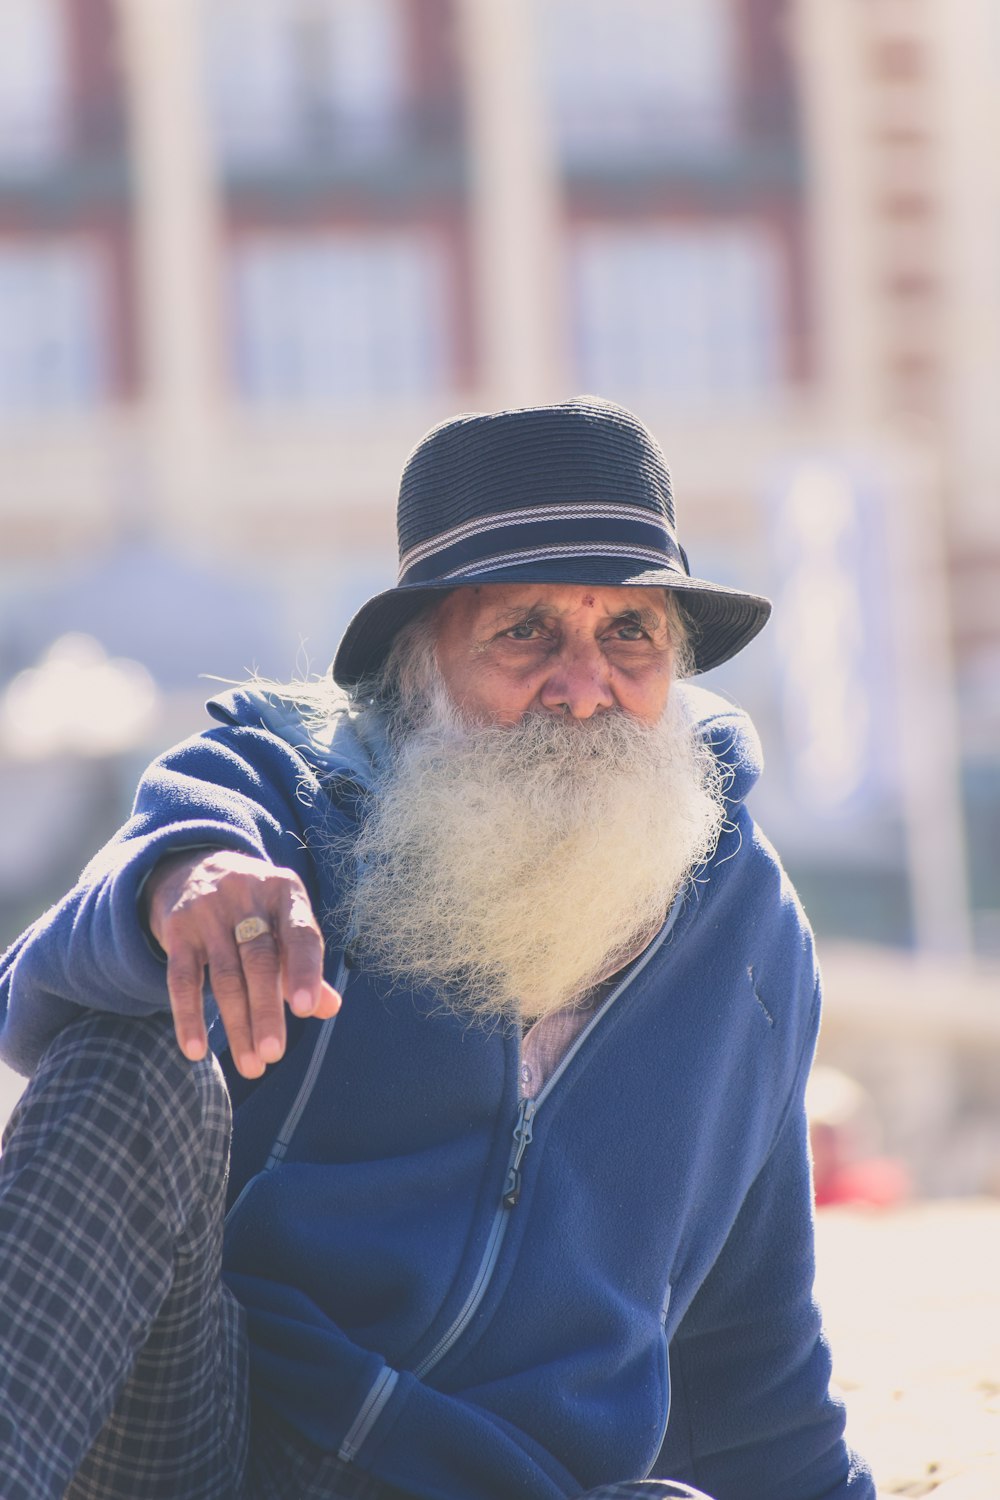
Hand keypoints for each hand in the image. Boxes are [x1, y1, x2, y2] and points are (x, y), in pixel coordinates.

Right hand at [145, 849, 341, 1077]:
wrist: (193, 867)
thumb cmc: (255, 907)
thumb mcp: (284, 921)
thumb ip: (304, 964)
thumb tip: (331, 1007)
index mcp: (284, 891)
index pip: (300, 933)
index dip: (304, 970)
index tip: (305, 1009)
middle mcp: (247, 896)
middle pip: (259, 960)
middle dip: (266, 1011)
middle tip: (274, 1055)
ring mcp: (209, 912)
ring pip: (225, 975)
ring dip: (237, 1024)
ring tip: (251, 1065)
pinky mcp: (177, 930)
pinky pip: (182, 978)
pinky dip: (188, 1016)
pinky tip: (196, 1050)